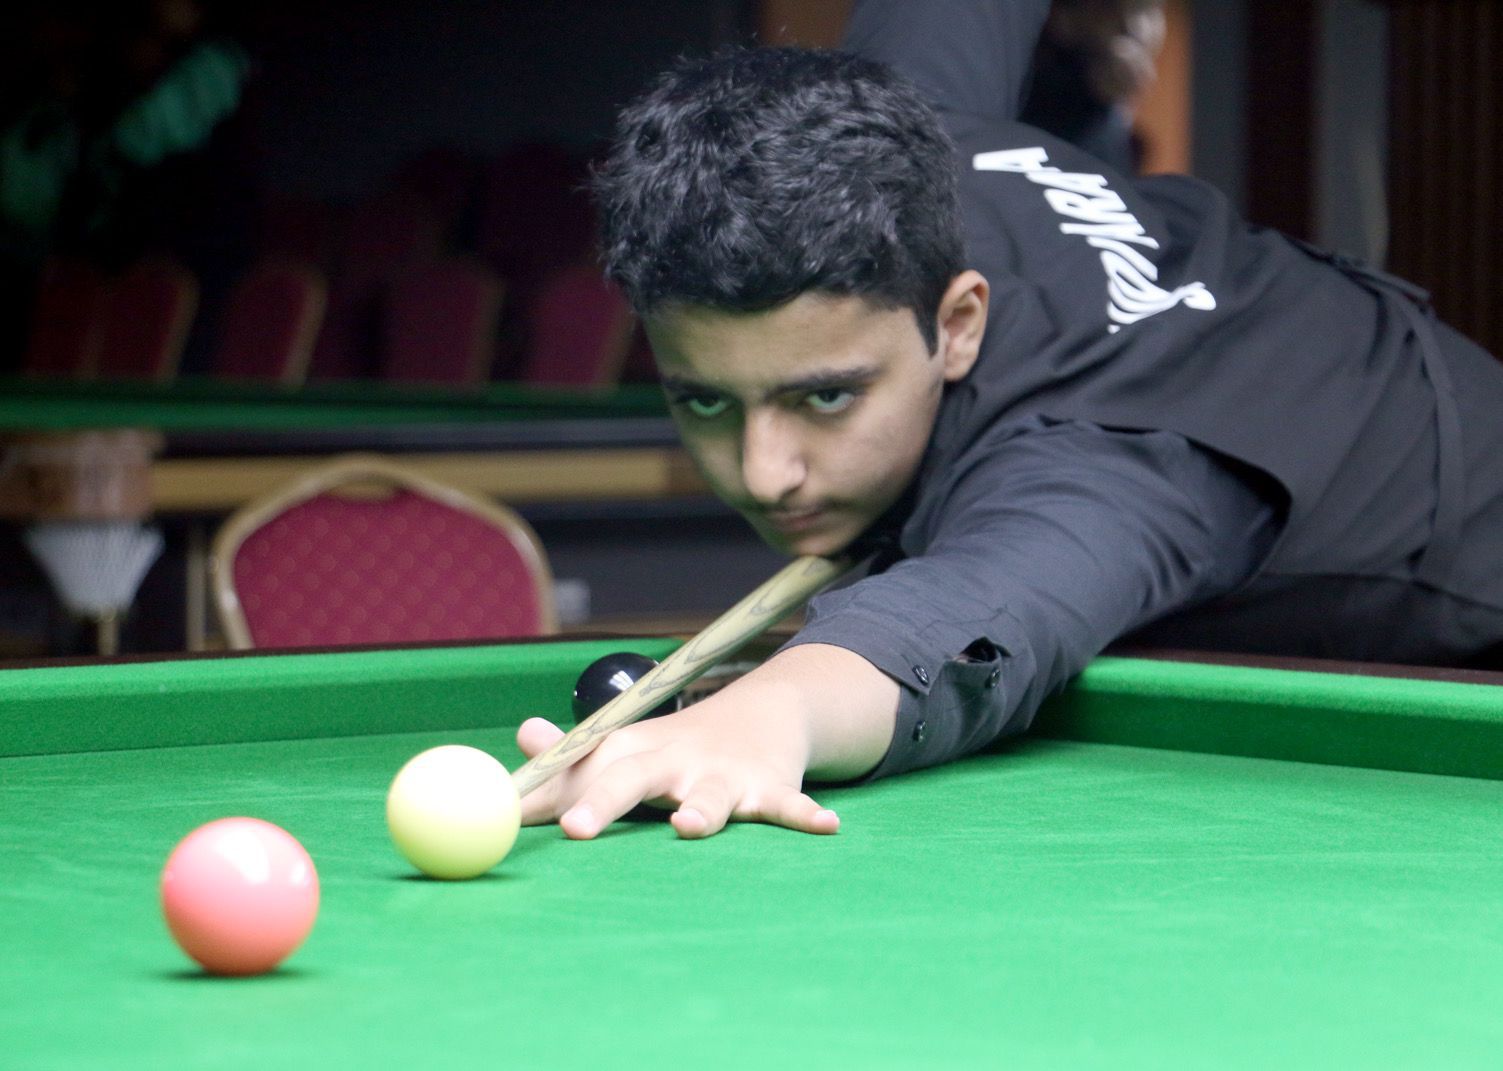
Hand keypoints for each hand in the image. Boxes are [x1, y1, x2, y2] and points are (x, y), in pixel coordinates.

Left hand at [516, 700, 836, 838]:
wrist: (762, 715)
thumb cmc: (676, 750)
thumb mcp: (623, 750)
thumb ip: (567, 765)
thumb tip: (518, 743)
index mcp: (630, 754)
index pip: (580, 771)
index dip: (544, 791)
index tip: (510, 806)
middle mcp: (673, 762)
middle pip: (633, 779)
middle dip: (604, 801)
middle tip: (576, 828)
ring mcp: (723, 776)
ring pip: (710, 796)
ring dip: (702, 811)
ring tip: (691, 825)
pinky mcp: (770, 789)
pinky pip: (788, 806)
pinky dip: (806, 816)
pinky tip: (825, 826)